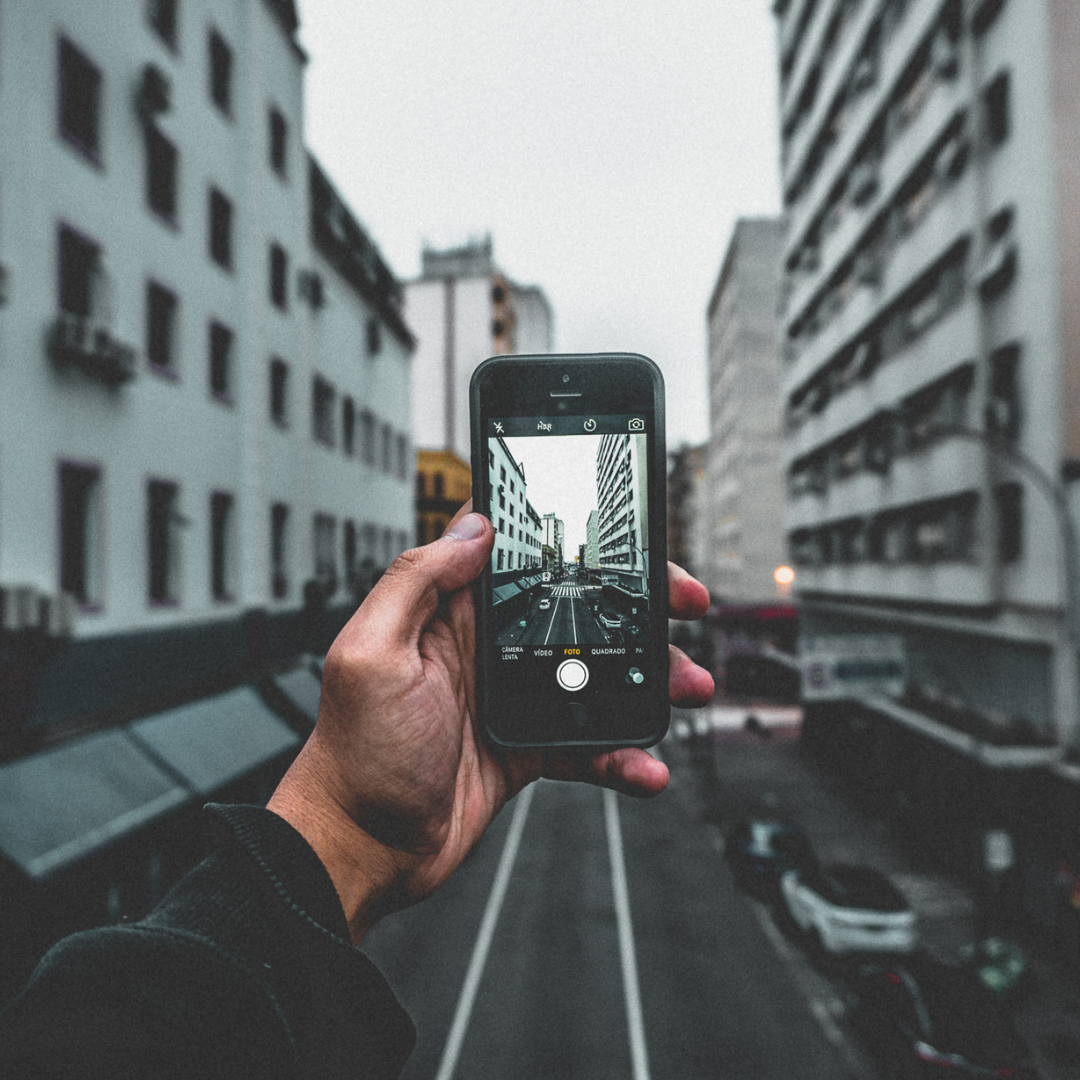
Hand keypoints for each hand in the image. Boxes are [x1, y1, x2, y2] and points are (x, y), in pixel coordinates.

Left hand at [268, 505, 712, 940]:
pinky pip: (588, 742)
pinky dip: (621, 754)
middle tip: (685, 606)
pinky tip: (644, 765)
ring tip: (688, 686)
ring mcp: (513, 698)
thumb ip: (416, 582)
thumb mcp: (372, 653)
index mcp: (452, 613)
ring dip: (648, 678)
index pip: (525, 558)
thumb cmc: (354, 755)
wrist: (362, 849)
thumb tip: (471, 528)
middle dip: (638, 606)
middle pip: (578, 610)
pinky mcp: (528, 746)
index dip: (580, 543)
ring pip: (596, 673)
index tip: (631, 546)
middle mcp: (488, 648)